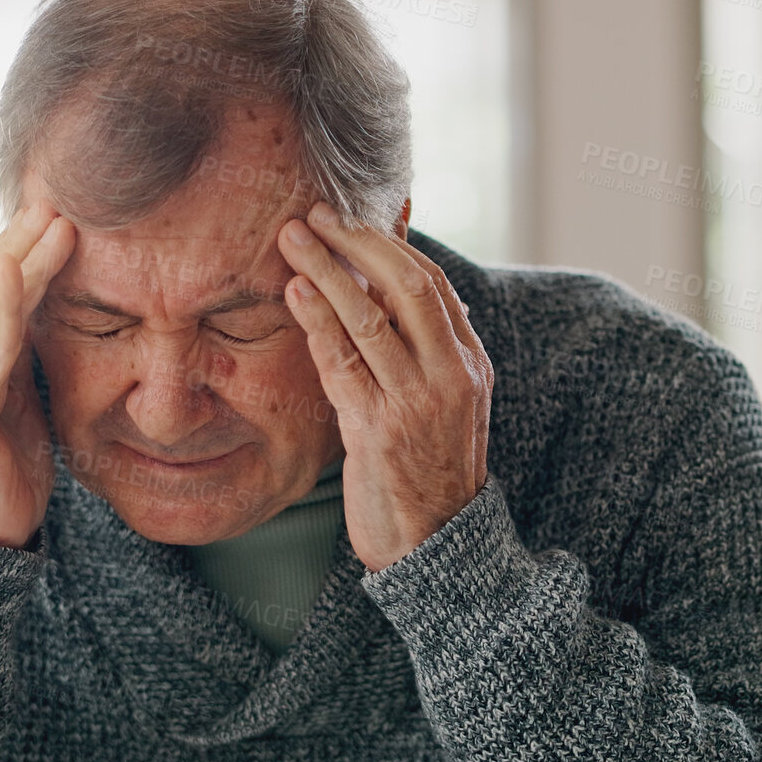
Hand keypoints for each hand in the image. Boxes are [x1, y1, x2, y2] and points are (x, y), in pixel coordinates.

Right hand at [0, 202, 76, 548]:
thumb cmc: (4, 460)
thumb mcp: (16, 387)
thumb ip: (18, 343)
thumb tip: (43, 287)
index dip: (18, 245)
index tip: (53, 207)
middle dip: (23, 241)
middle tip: (60, 197)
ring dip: (25, 264)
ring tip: (58, 226)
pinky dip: (2, 312)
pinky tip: (14, 275)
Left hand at [276, 200, 492, 572]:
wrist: (434, 548)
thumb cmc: (427, 473)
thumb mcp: (442, 406)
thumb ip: (425, 351)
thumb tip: (407, 292)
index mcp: (469, 364)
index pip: (432, 285)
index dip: (388, 244)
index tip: (348, 217)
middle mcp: (449, 376)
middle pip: (406, 286)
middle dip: (358, 242)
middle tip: (315, 213)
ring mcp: (416, 402)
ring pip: (370, 318)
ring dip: (327, 271)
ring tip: (292, 239)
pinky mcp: (379, 430)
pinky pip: (343, 363)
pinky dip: (317, 322)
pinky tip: (294, 293)